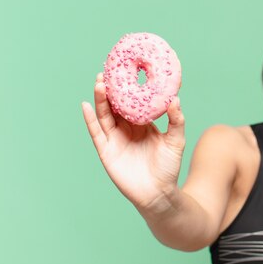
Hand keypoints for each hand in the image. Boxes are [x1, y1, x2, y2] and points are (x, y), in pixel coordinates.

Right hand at [81, 73, 185, 212]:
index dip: (128, 88)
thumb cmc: (169, 167)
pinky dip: (90, 119)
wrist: (159, 193)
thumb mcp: (176, 140)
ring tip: (100, 83)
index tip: (125, 70)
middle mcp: (126, 129)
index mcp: (142, 124)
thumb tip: (175, 99)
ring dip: (101, 99)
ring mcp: (115, 139)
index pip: (132, 102)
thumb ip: (176, 120)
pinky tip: (86, 105)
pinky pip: (97, 133)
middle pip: (115, 105)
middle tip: (108, 71)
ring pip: (105, 115)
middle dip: (111, 89)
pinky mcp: (107, 151)